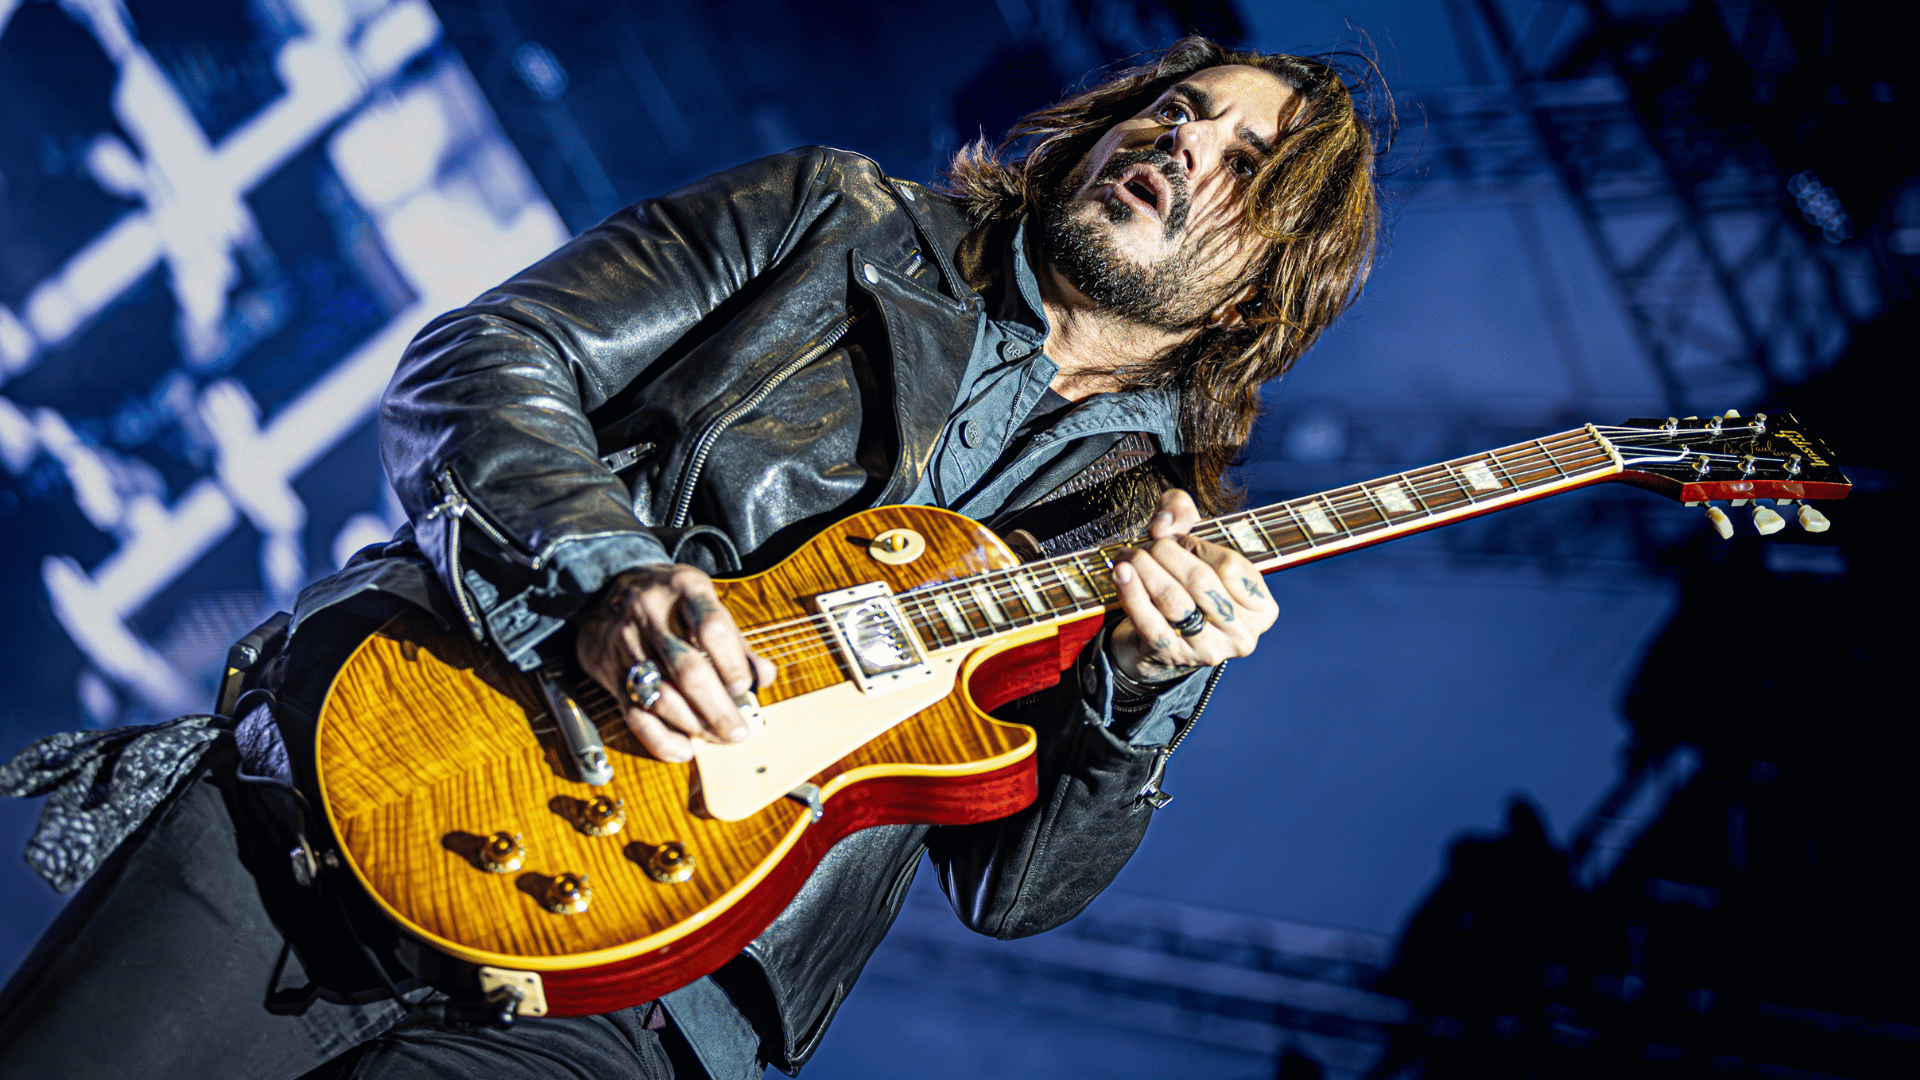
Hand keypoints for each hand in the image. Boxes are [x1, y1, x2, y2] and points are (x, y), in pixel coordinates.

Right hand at [575, 564, 776, 762]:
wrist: (605, 587)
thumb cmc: (669, 600)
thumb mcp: (703, 602)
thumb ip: (735, 640)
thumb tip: (765, 677)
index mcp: (684, 589)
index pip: (712, 627)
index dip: (731, 663)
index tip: (745, 687)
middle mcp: (651, 614)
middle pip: (687, 670)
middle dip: (717, 708)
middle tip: (739, 732)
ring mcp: (627, 644)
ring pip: (661, 696)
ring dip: (693, 726)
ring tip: (718, 738)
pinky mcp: (611, 672)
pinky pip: (634, 713)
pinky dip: (660, 738)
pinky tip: (684, 749)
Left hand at [1107, 489, 1276, 683]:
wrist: (1163, 636)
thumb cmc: (1187, 581)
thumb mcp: (1194, 538)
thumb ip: (1182, 511)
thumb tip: (1164, 525)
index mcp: (1262, 608)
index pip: (1231, 566)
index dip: (1198, 545)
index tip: (1177, 538)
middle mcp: (1242, 634)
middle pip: (1201, 581)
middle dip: (1167, 554)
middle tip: (1147, 545)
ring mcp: (1209, 650)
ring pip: (1173, 601)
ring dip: (1145, 569)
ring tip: (1129, 555)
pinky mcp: (1174, 657)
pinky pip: (1150, 621)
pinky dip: (1132, 593)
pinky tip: (1120, 573)